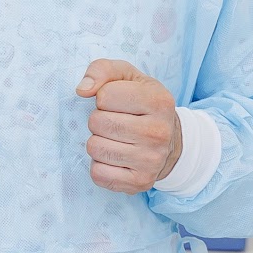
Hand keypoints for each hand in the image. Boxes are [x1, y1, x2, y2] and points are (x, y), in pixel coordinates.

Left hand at [76, 59, 179, 194]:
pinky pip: (98, 174)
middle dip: (98, 120)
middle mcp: (159, 132)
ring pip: (95, 148)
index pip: (105, 95)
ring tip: (115, 139)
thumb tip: (82, 89)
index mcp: (159, 101)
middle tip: (115, 122)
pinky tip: (116, 157)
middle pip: (98, 122)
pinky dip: (100, 165)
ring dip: (98, 142)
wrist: (169, 141)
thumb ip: (102, 70)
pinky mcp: (140, 182)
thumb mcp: (128, 77)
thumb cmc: (141, 103)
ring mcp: (151, 160)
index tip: (118, 103)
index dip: (104, 97)